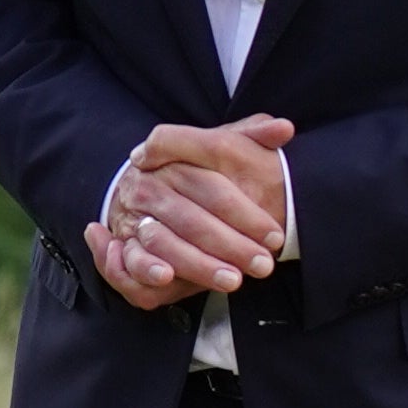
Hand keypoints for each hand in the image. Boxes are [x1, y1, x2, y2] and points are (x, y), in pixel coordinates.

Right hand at [101, 116, 294, 302]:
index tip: (274, 234)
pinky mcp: (123, 246)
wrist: (147, 184)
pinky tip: (167, 277)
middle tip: (263, 264)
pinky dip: (143, 271)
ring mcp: (130, 217)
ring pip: (162, 242)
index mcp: (170, 161)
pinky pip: (127, 262)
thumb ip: (252, 136)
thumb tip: (284, 128)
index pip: (210, 187)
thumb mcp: (222, 145)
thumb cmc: (196, 169)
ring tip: (232, 279)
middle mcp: (147, 189)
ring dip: (197, 264)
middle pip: (190, 219)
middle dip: (230, 245)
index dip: (243, 213)